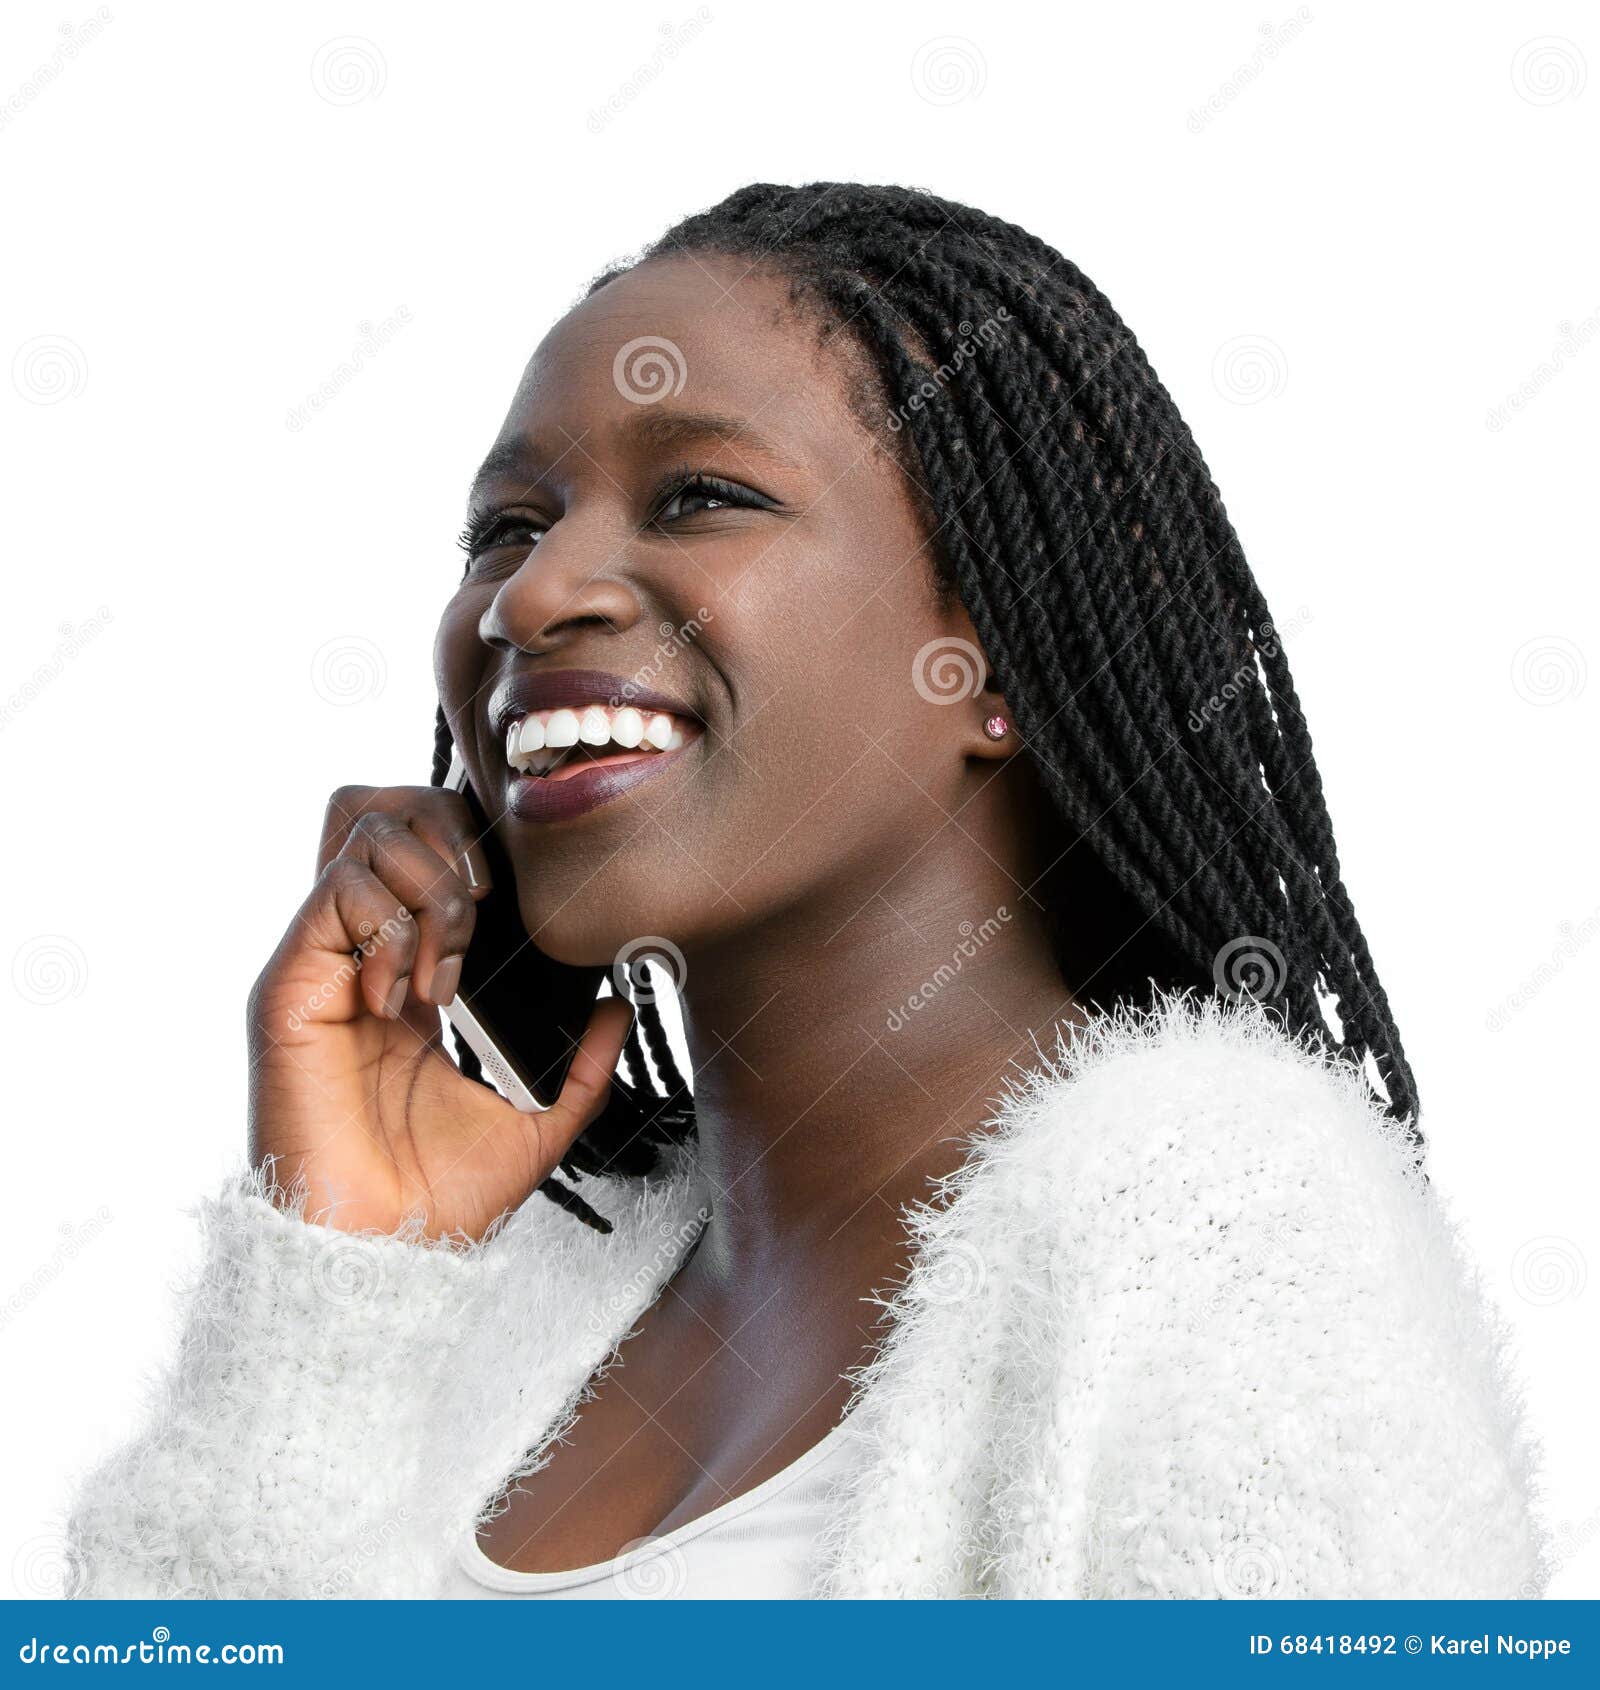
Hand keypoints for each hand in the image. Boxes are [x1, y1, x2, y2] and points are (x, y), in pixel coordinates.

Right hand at [246, 784, 630, 1240]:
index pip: (423, 846)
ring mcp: (321, 965)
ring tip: (449, 969)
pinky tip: (409, 996)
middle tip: (483, 909)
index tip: (518, 894)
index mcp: (411, 974)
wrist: (388, 1256)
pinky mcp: (288, 988)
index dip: (470, 841)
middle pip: (383, 809)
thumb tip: (620, 1003)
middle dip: (448, 835)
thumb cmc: (445, 1199)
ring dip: (429, 885)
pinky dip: (390, 927)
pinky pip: (335, 898)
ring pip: (360, 833)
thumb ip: (585, 1064)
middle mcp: (360, 955)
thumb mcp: (539, 1121)